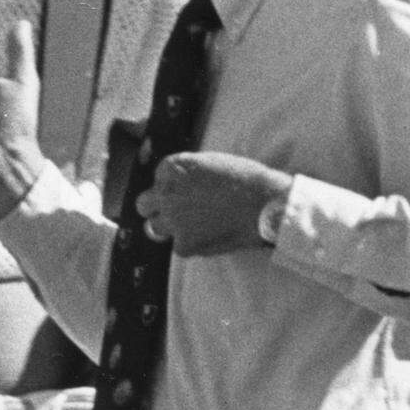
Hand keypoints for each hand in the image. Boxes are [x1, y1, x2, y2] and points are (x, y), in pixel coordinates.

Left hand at [136, 151, 292, 256]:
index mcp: (171, 168)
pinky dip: (192, 243)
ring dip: (170, 227)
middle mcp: (166, 193)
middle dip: (157, 207)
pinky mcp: (183, 244)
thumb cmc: (245, 179)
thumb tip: (177, 184)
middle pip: (144, 204)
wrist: (265, 204)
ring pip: (154, 227)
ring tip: (194, 226)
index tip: (189, 190)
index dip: (173, 186)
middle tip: (176, 211)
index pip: (158, 178)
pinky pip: (179, 247)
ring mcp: (172, 220)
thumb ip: (187, 172)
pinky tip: (211, 236)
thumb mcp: (210, 162)